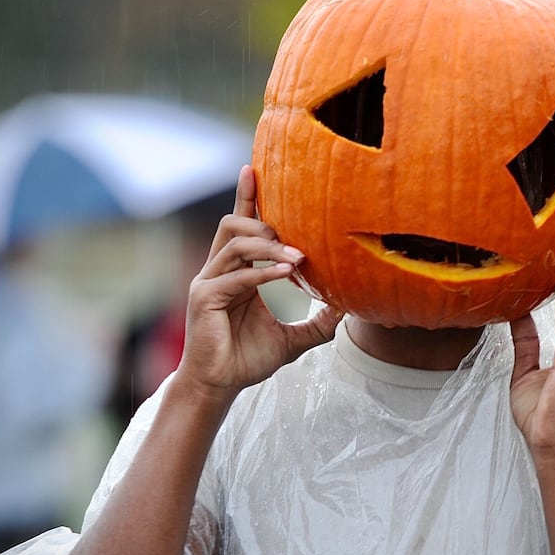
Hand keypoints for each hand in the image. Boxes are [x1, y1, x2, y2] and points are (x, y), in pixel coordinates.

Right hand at [177, 165, 340, 398]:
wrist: (221, 386)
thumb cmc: (249, 358)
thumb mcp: (294, 336)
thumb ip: (318, 321)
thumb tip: (350, 307)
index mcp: (237, 271)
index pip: (242, 225)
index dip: (247, 196)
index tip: (255, 168)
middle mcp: (219, 269)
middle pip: (234, 223)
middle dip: (266, 222)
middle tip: (298, 243)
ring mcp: (209, 282)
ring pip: (235, 243)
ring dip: (269, 246)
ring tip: (298, 260)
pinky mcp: (204, 299)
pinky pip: (236, 277)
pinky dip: (263, 274)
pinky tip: (286, 276)